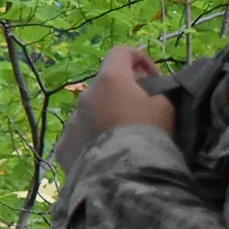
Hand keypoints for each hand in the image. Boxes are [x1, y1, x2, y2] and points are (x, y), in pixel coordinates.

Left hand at [58, 47, 175, 170]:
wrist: (124, 174)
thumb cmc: (149, 134)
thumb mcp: (165, 104)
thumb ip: (154, 88)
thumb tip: (144, 88)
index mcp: (109, 80)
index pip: (119, 53)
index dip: (138, 59)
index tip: (152, 78)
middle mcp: (84, 96)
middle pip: (103, 86)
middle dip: (120, 93)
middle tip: (138, 112)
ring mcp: (70, 122)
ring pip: (88, 113)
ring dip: (103, 117)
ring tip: (121, 138)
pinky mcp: (63, 146)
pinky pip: (78, 136)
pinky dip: (91, 140)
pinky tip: (105, 154)